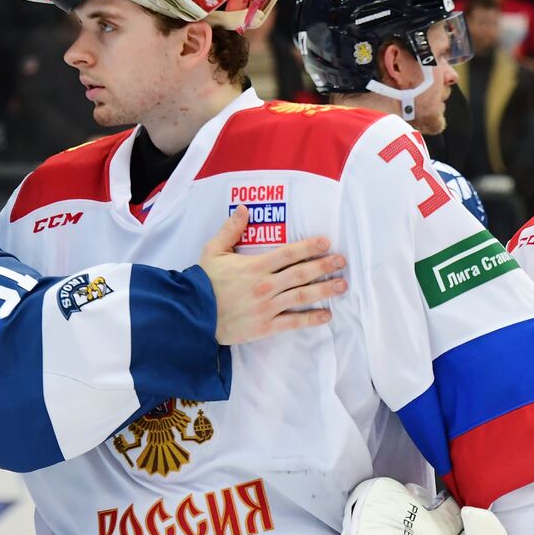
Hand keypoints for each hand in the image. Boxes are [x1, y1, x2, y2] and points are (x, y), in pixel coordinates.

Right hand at [200, 205, 346, 344]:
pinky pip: (293, 322)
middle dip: (324, 266)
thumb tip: (245, 208)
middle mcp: (265, 286)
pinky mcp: (265, 326)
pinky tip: (327, 315)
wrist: (191, 315)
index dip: (309, 247)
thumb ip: (230, 230)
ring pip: (302, 296)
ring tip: (342, 285)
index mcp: (254, 266)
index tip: (326, 243)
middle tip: (342, 261)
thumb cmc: (203, 282)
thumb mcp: (213, 251)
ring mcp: (267, 307)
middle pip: (301, 274)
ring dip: (324, 290)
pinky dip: (311, 319)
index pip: (288, 254)